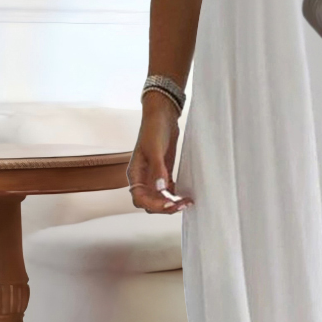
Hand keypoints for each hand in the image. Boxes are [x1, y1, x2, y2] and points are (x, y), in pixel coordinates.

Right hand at [127, 93, 193, 213]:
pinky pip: (168, 190)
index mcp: (135, 174)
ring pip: (160, 198)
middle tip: (181, 205)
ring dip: (172, 203)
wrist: (162, 115)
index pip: (139, 198)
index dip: (153, 204)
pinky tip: (185, 196)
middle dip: (164, 207)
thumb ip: (157, 169)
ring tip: (186, 202)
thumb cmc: (153, 128)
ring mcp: (154, 176)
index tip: (168, 203)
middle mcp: (143, 178)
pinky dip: (176, 195)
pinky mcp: (164, 172)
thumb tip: (161, 188)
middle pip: (150, 202)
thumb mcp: (154, 148)